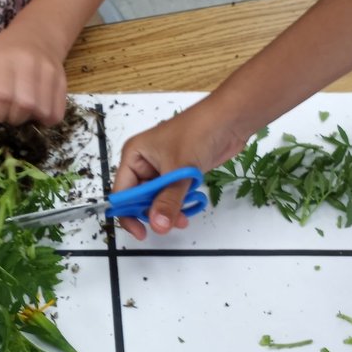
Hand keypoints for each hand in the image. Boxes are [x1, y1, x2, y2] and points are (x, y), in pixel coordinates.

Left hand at [0, 26, 66, 126]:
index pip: (1, 96)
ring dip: (31, 119)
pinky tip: (39, 113)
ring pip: (43, 110)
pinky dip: (48, 119)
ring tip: (24, 112)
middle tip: (10, 113)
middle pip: (24, 105)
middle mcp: (27, 63)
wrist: (36, 35)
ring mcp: (48, 71)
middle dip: (15, 118)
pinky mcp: (62, 80)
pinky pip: (58, 110)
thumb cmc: (3, 53)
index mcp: (2, 59)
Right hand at [113, 96, 246, 240]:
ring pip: (157, 199)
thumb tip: (157, 225)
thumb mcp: (179, 169)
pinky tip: (188, 210)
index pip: (122, 192)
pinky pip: (172, 196)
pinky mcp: (178, 173)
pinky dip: (178, 205)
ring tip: (181, 219)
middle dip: (152, 213)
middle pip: (139, 198)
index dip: (128, 213)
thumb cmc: (198, 132)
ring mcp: (162, 168)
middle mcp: (144, 163)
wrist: (229, 119)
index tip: (140, 232)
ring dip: (167, 211)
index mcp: (134, 155)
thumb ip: (168, 200)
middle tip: (167, 225)